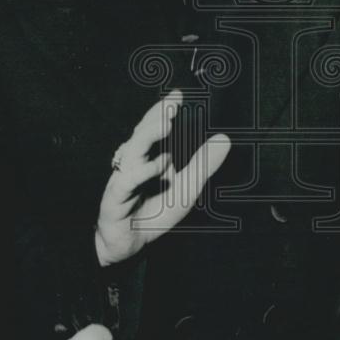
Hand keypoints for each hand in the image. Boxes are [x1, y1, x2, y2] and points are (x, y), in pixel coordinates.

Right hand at [95, 89, 230, 266]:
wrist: (129, 244)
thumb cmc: (154, 213)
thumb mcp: (187, 188)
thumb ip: (203, 164)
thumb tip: (224, 138)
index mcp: (149, 156)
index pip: (155, 127)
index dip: (164, 109)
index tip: (179, 95)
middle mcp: (134, 162)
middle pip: (142, 133)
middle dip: (156, 115)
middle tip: (173, 102)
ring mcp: (123, 178)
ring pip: (133, 151)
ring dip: (149, 136)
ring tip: (166, 124)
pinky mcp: (115, 197)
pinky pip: (128, 180)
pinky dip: (144, 171)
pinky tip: (161, 164)